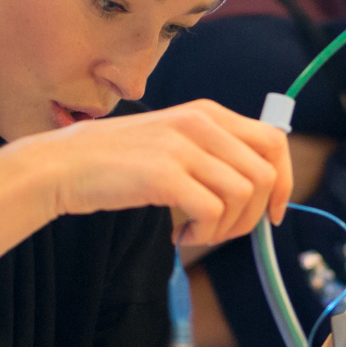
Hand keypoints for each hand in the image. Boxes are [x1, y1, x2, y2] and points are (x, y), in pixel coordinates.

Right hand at [19, 99, 291, 246]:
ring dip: (225, 227)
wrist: (62, 166)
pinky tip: (178, 233)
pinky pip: (213, 212)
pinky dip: (203, 233)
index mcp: (207, 113)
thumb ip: (214, 155)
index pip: (274, 141)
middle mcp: (200, 123)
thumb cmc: (118, 163)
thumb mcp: (174, 142)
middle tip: (220, 231)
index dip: (284, 182)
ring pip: (244, 195)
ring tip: (193, 231)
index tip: (273, 215)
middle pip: (265, 175)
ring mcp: (182, 146)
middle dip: (252, 215)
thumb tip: (262, 191)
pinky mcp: (164, 174)